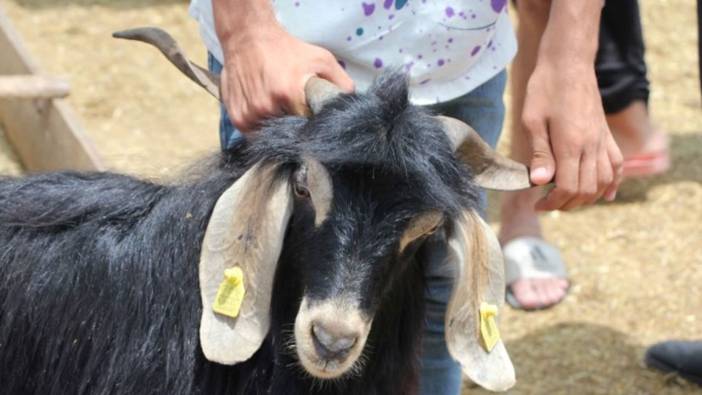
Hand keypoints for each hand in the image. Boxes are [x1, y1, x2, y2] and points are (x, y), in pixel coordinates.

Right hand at [219, 23, 353, 131]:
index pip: (309, 129)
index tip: (317, 129)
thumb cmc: (287, 49)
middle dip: (298, 131)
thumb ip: (340, 83)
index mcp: (289, 94)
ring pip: (272, 138)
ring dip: (279, 131)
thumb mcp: (321, 59)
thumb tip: (352, 106)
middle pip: (290, 135)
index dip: (315, 131)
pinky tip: (268, 114)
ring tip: (283, 114)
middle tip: (301, 119)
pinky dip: (262, 129)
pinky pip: (255, 136)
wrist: (248, 38)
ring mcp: (250, 115)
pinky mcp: (238, 119)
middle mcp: (267, 107)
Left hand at [522, 61, 622, 210]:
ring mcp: (602, 140)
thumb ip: (539, 153)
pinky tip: (606, 194)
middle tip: (548, 203)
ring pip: (603, 181)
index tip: (537, 204)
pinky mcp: (606, 134)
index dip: (552, 202)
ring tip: (567, 200)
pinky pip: (617, 164)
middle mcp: (591, 145)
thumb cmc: (545, 89)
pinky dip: (613, 183)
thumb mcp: (533, 120)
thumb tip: (538, 183)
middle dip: (567, 204)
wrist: (569, 63)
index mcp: (571, 143)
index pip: (567, 187)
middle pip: (586, 189)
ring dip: (587, 197)